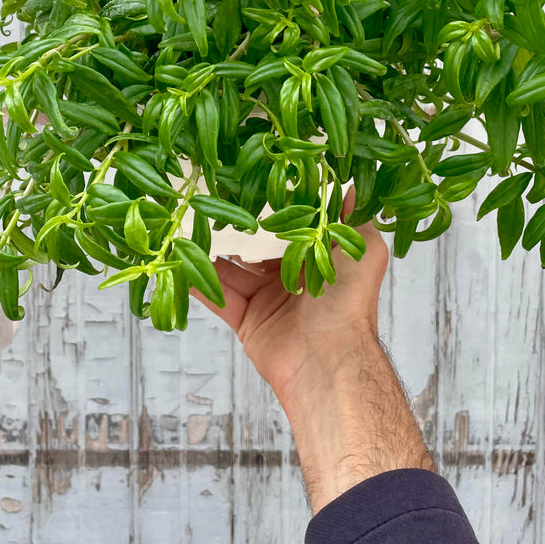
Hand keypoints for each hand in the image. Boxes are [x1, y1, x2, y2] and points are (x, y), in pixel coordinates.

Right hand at [188, 188, 388, 407]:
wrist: (330, 358)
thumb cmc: (349, 300)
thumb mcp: (364, 250)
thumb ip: (353, 220)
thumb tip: (350, 187)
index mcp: (316, 258)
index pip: (289, 226)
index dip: (271, 208)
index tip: (249, 184)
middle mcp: (290, 277)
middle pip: (256, 247)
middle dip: (236, 228)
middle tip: (212, 201)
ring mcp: (267, 300)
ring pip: (233, 271)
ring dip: (212, 252)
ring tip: (188, 226)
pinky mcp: (248, 322)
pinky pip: (219, 299)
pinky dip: (200, 284)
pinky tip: (180, 264)